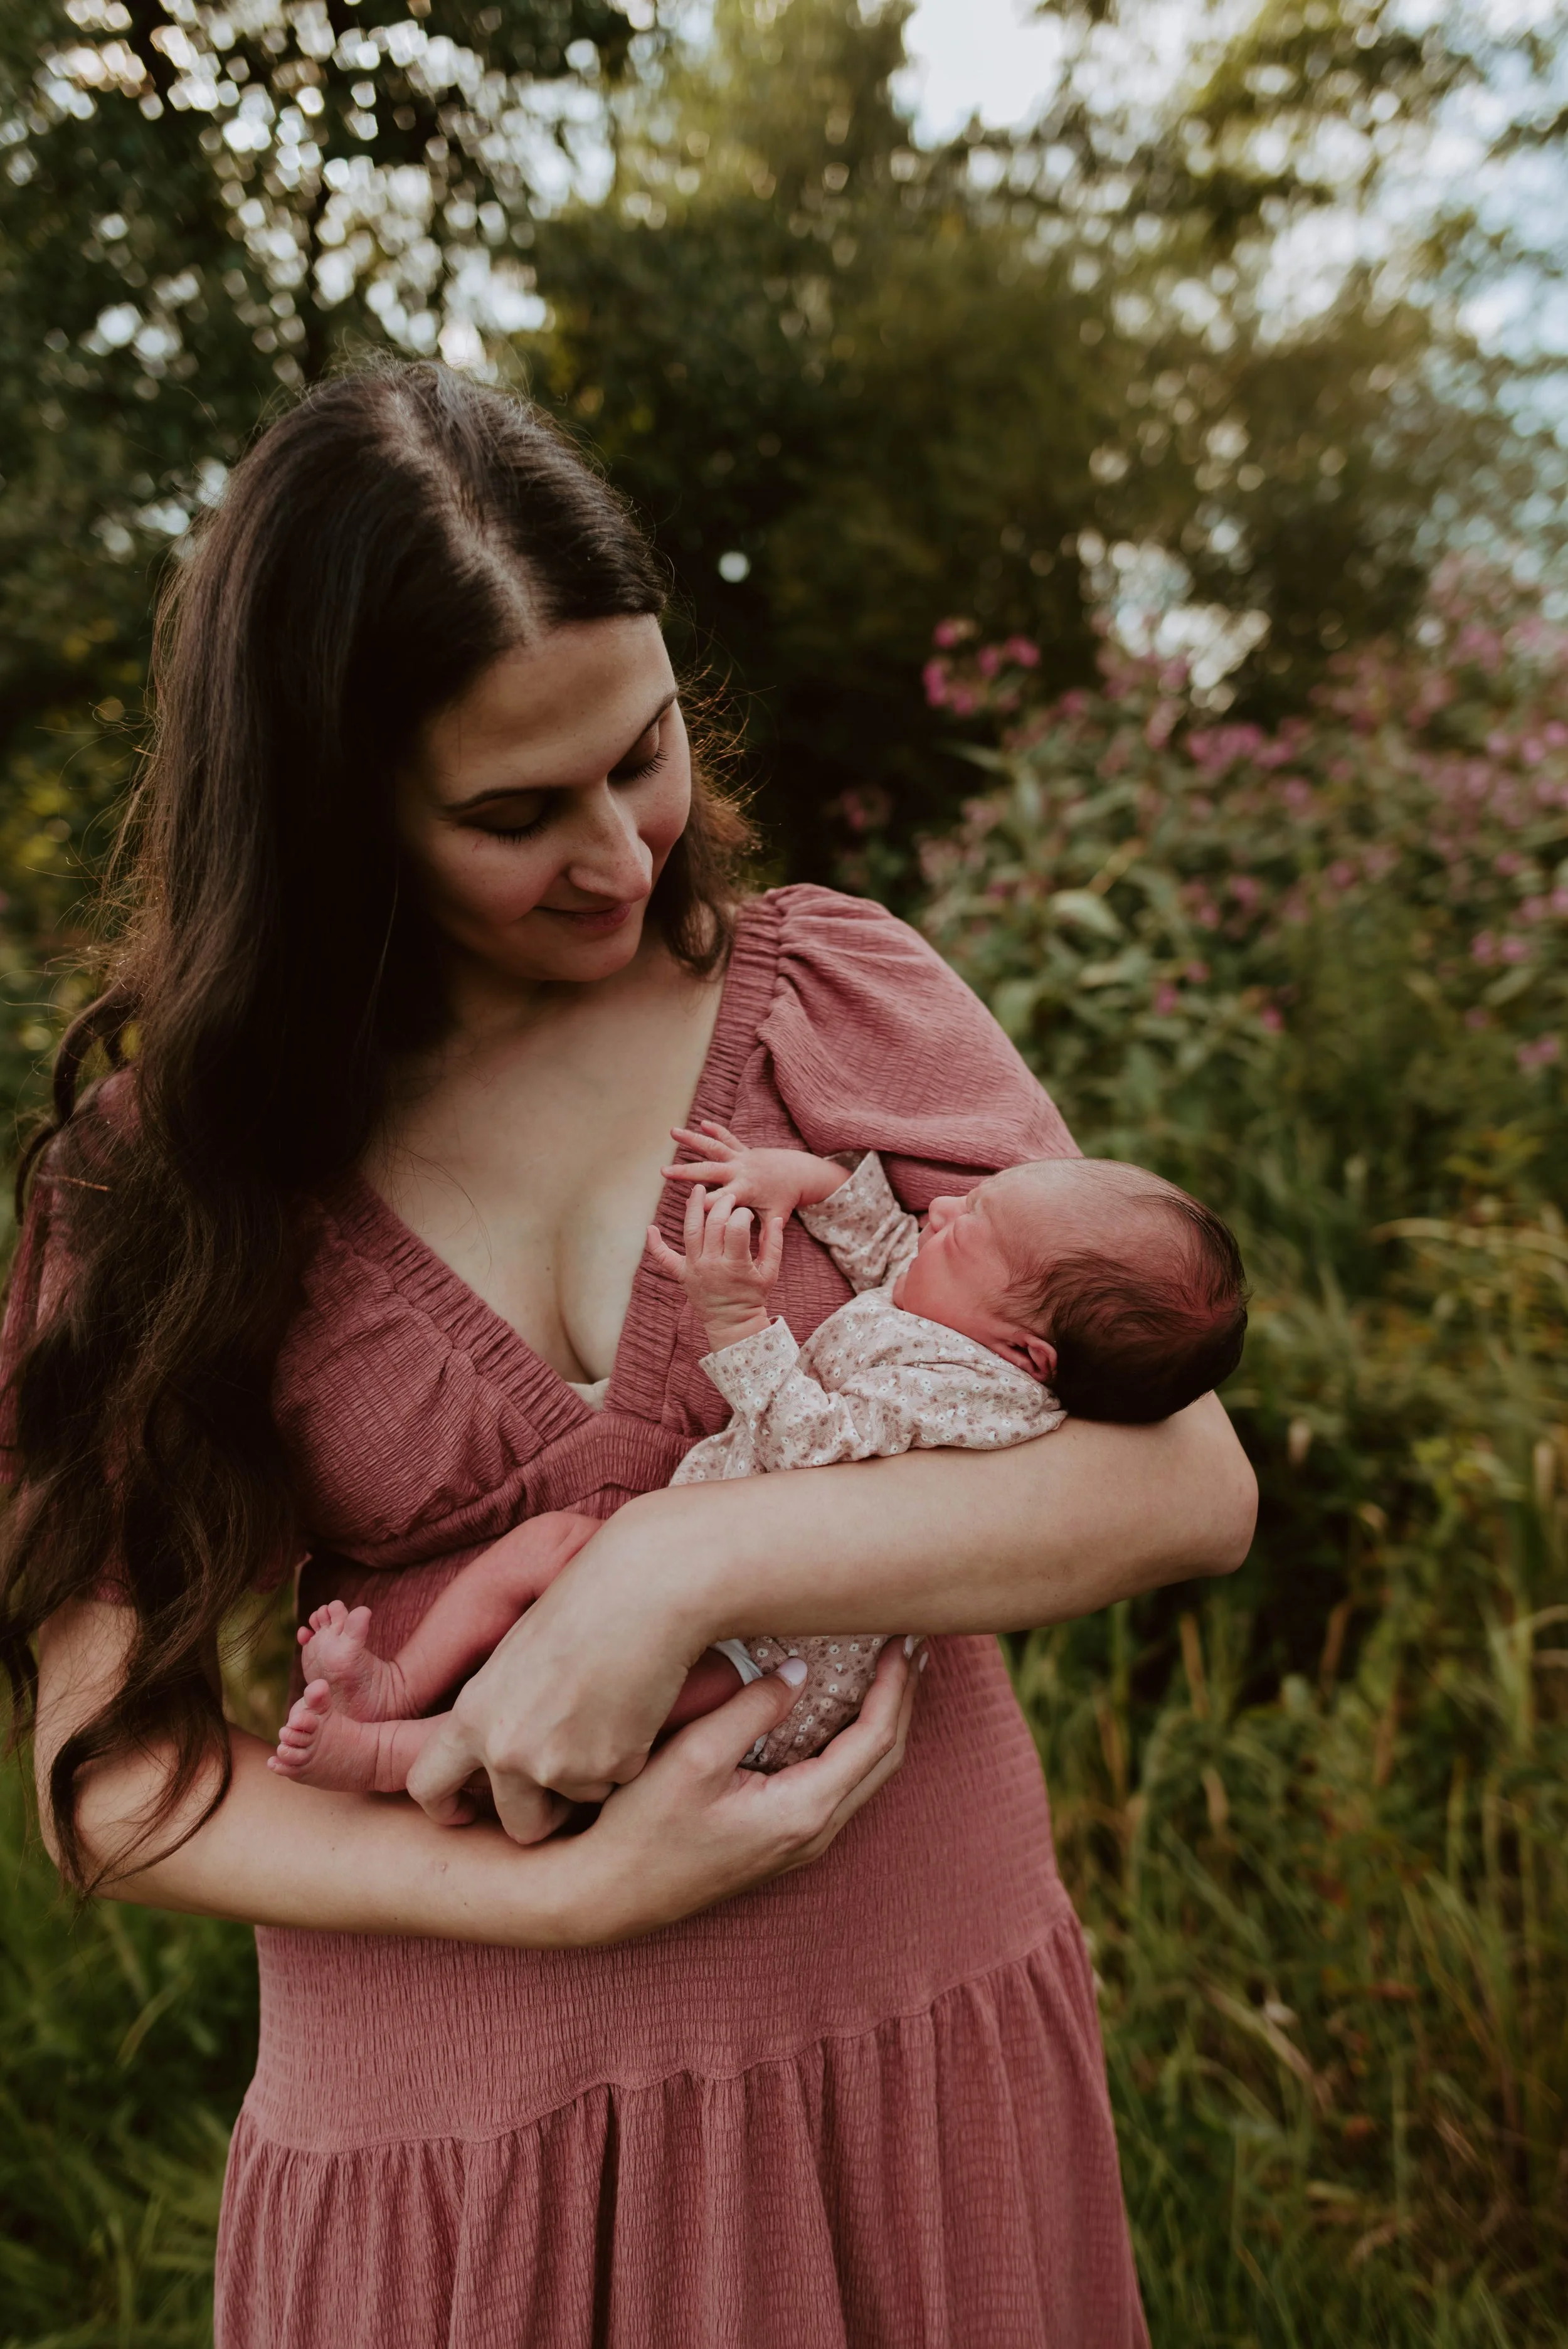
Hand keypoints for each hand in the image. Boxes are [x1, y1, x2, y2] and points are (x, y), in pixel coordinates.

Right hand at [567, 1640, 918, 1941]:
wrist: (608, 1895)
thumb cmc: (642, 1830)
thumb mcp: (693, 1757)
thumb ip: (751, 1710)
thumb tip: (798, 1672)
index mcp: (804, 1811)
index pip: (875, 1738)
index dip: (894, 1685)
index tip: (901, 1638)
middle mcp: (814, 1833)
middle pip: (883, 1758)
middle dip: (901, 1699)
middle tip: (910, 1647)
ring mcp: (799, 1842)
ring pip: (864, 1774)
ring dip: (881, 1720)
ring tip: (888, 1673)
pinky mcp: (780, 1840)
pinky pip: (838, 1785)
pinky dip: (853, 1742)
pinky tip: (841, 1714)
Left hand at [645, 1179, 783, 1352]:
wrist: (732, 1323)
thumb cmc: (753, 1296)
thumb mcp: (770, 1272)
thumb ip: (774, 1244)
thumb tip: (777, 1218)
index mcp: (735, 1265)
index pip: (736, 1229)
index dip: (742, 1215)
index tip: (747, 1214)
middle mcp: (712, 1264)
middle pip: (713, 1225)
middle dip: (722, 1205)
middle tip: (729, 1198)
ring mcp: (694, 1268)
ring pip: (690, 1231)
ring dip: (693, 1208)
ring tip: (698, 1191)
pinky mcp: (682, 1274)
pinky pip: (664, 1258)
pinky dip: (655, 1243)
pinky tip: (651, 1228)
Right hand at [662, 1120, 847, 1220]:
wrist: (800, 1173)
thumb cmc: (785, 1199)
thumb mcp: (775, 1217)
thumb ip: (762, 1233)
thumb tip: (751, 1254)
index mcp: (745, 1191)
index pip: (722, 1201)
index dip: (707, 1205)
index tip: (690, 1208)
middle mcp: (740, 1172)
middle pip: (710, 1171)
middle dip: (687, 1172)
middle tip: (665, 1172)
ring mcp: (741, 1158)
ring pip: (714, 1147)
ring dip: (692, 1140)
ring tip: (672, 1132)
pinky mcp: (744, 1150)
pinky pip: (728, 1138)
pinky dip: (715, 1129)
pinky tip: (701, 1123)